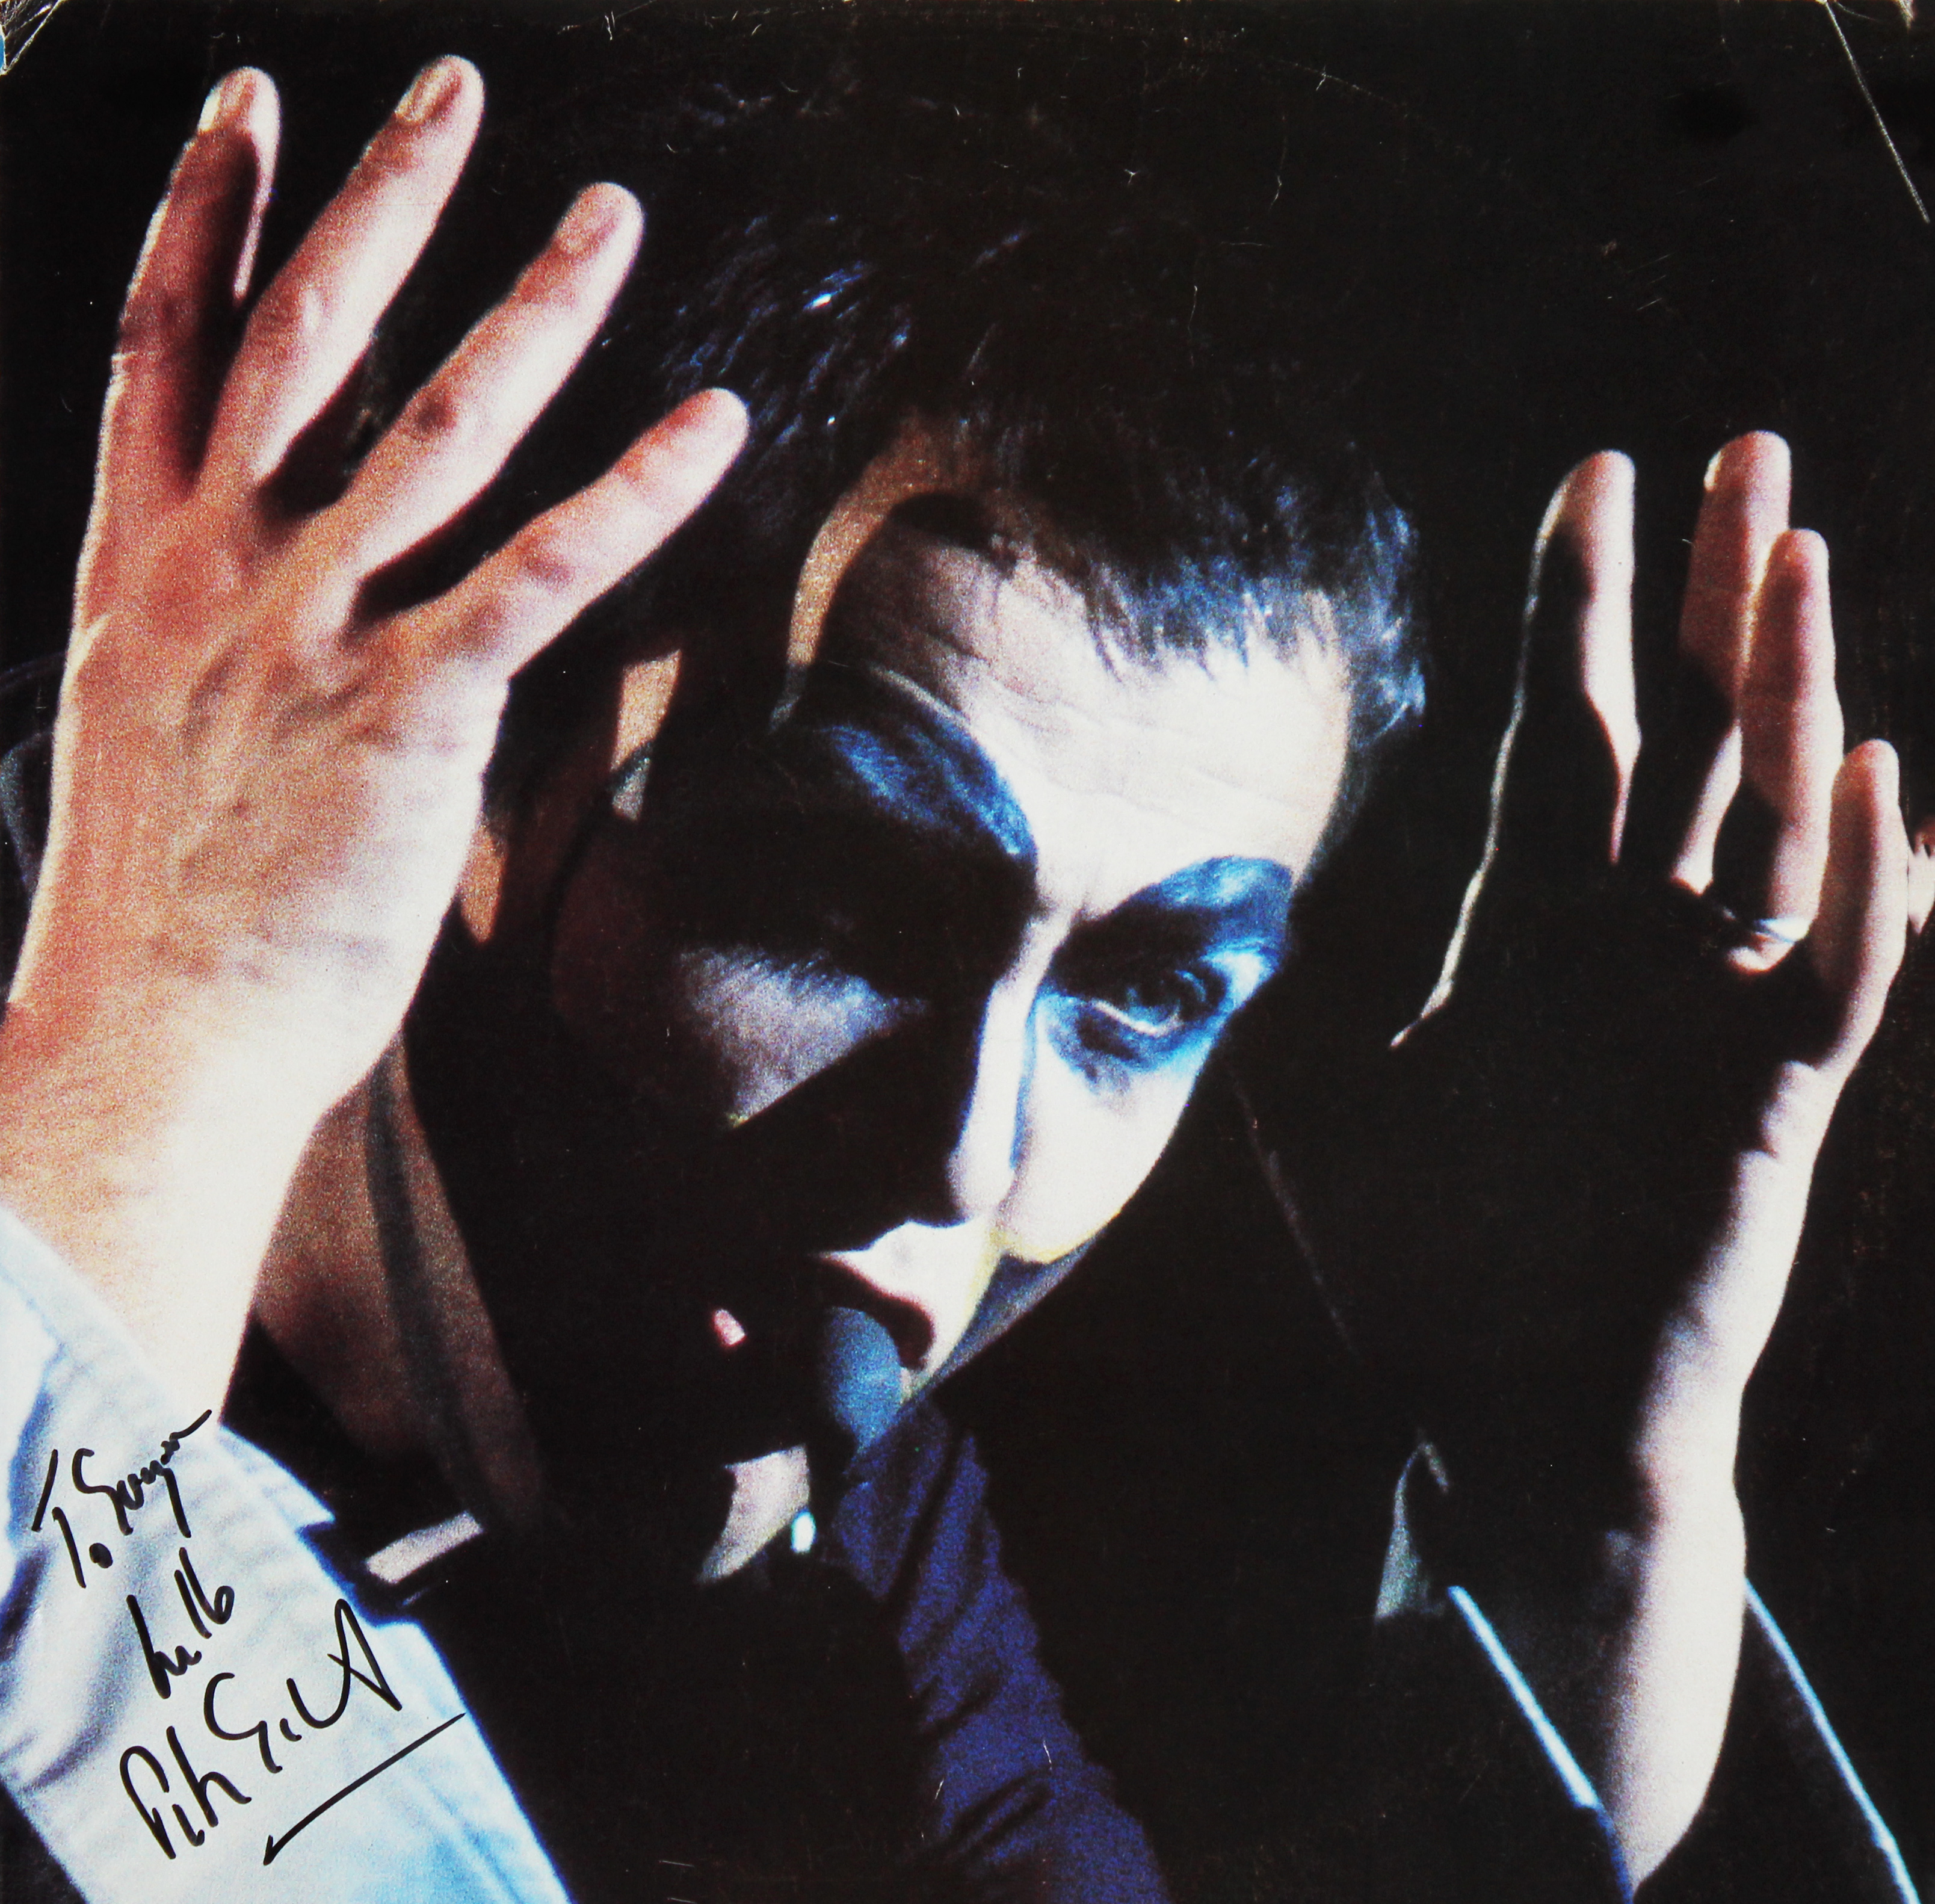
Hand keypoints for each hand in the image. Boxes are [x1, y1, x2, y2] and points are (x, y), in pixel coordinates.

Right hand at [0, 60, 745, 1411]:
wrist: (151, 1037)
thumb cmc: (164, 907)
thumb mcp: (153, 731)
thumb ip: (216, 632)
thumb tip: (292, 598)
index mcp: (141, 570)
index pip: (163, 349)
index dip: (206, 217)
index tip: (246, 111)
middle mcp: (217, 572)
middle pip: (301, 340)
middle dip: (377, 203)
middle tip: (452, 90)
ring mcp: (309, 632)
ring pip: (431, 425)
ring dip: (527, 307)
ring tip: (607, 216)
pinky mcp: (407, 710)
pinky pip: (538, 572)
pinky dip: (632, 493)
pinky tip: (708, 425)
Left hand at [1310, 436, 1906, 1876]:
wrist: (1510, 1416)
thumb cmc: (1423, 1275)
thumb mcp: (1333, 1108)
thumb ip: (1297, 1000)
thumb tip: (1213, 919)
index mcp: (1524, 927)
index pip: (1557, 729)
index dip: (1577, 605)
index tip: (1592, 476)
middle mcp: (1628, 943)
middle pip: (1682, 735)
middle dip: (1714, 595)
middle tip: (1748, 452)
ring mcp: (1709, 1009)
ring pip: (1769, 819)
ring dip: (1790, 691)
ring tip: (1803, 553)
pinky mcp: (1773, 1102)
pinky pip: (1840, 974)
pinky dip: (1869, 888)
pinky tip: (1886, 786)